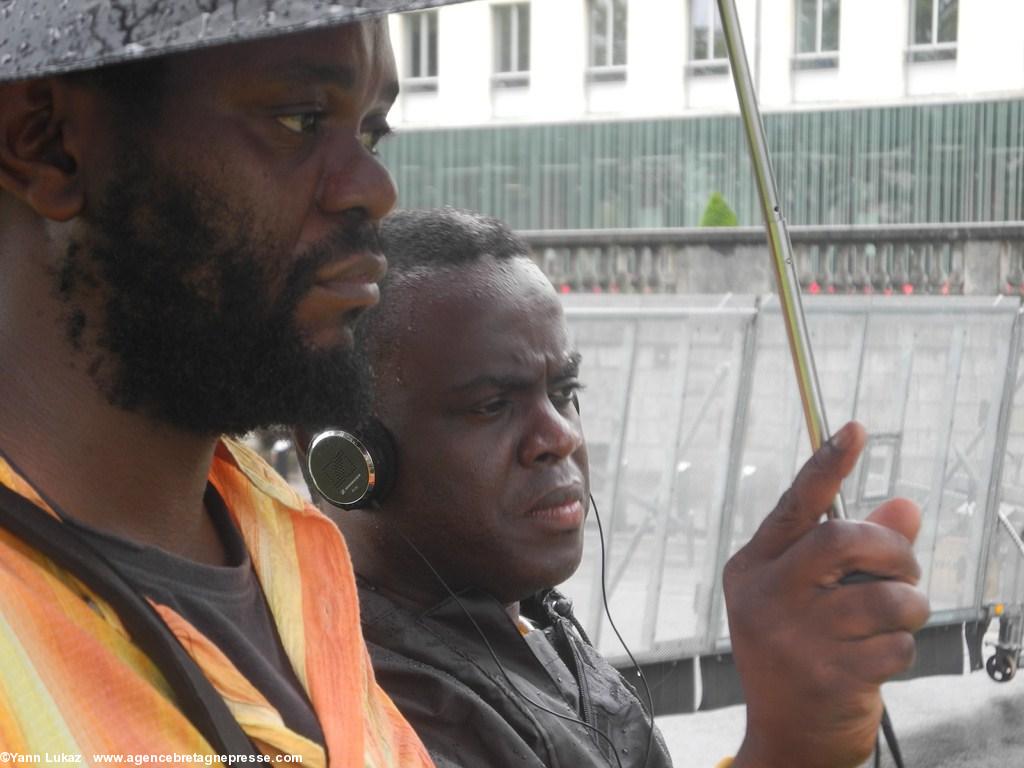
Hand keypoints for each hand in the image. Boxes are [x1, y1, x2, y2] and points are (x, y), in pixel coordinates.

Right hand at [724, 422, 929, 767]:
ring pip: (883, 596)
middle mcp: (765, 597)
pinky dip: (902, 649)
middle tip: (903, 572)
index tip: (856, 429)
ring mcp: (792, 637)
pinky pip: (895, 644)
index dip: (828, 465)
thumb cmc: (803, 655)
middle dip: (892, 551)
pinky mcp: (826, 675)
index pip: (794, 506)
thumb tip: (906, 507)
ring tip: (895, 622)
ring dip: (908, 607)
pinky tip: (878, 660)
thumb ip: (854, 553)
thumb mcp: (812, 599)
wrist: (788, 739)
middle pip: (843, 540)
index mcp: (753, 568)